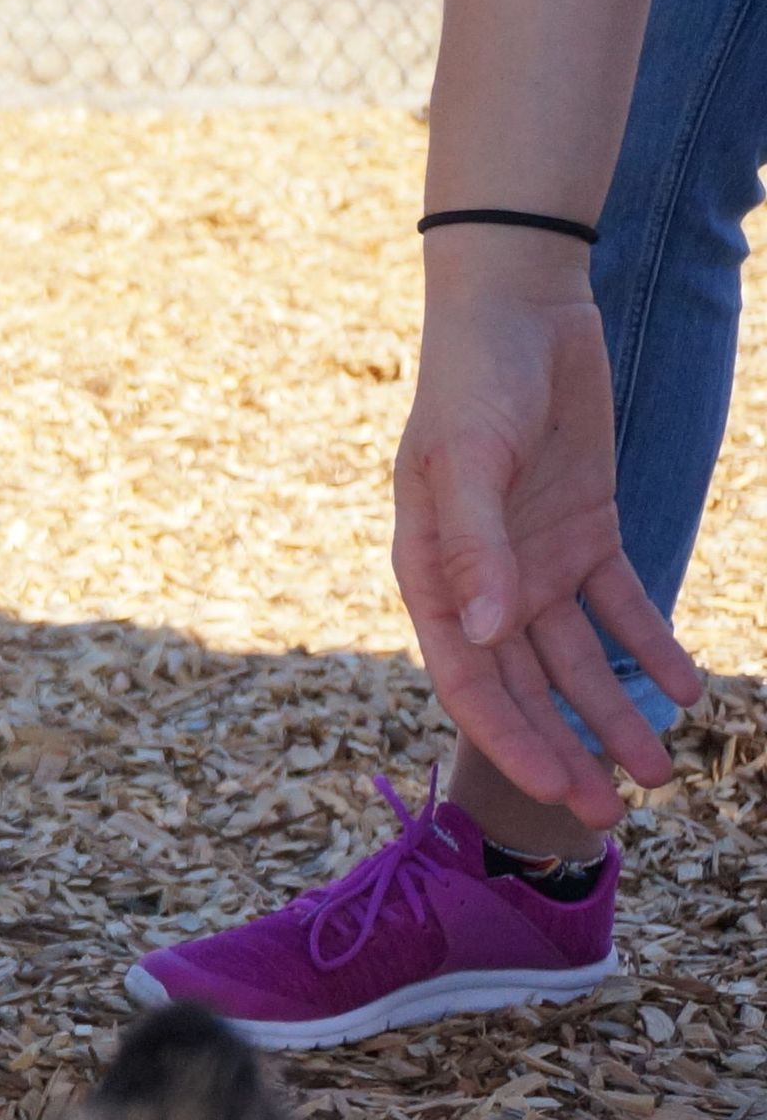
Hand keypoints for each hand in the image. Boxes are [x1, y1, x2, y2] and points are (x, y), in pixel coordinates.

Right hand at [391, 234, 700, 826]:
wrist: (521, 309)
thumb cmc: (473, 381)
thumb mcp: (469, 459)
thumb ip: (475, 548)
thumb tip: (483, 636)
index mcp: (432, 574)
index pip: (470, 678)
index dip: (510, 738)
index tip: (553, 788)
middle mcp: (481, 582)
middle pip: (526, 685)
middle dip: (566, 748)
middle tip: (612, 810)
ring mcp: (534, 561)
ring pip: (578, 660)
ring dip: (615, 713)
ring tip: (659, 771)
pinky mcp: (585, 534)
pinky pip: (621, 606)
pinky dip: (651, 645)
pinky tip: (688, 687)